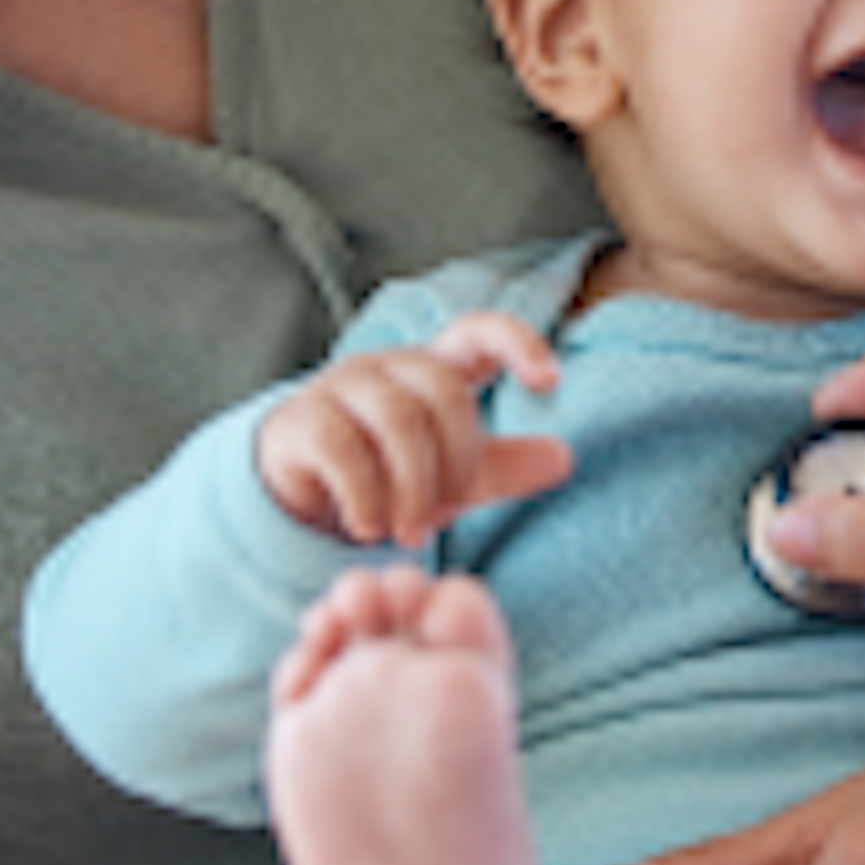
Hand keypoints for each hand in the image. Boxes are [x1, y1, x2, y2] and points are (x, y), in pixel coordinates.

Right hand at [256, 312, 571, 546]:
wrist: (302, 492)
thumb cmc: (387, 471)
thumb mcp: (453, 474)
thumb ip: (505, 466)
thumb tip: (563, 458)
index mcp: (432, 369)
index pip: (477, 331)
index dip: (516, 343)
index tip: (550, 381)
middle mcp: (387, 367)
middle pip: (444, 391)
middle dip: (456, 460)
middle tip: (446, 512)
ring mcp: (340, 387)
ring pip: (397, 419)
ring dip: (415, 487)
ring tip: (412, 533)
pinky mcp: (301, 421)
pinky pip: (343, 449)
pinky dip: (366, 498)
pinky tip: (370, 528)